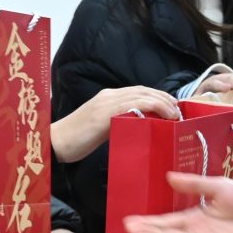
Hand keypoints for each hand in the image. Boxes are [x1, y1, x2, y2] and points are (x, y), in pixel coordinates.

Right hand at [50, 85, 177, 162]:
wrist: (53, 143)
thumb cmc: (76, 140)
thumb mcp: (102, 129)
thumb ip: (119, 123)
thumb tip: (139, 128)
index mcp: (107, 97)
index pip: (138, 91)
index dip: (157, 96)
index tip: (172, 106)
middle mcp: (109, 95)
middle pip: (143, 90)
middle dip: (164, 98)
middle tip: (179, 109)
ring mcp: (106, 102)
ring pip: (141, 95)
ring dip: (162, 102)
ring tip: (175, 114)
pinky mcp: (104, 113)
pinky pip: (133, 105)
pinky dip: (151, 107)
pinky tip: (162, 115)